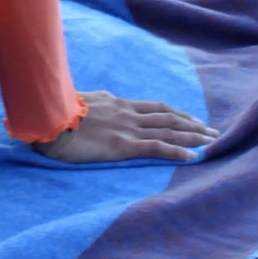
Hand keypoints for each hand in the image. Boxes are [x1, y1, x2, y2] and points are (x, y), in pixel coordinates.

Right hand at [31, 89, 217, 162]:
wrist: (47, 117)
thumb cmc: (53, 112)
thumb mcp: (77, 102)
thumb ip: (92, 104)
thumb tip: (96, 102)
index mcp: (116, 104)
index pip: (153, 108)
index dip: (175, 114)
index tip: (190, 119)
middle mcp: (127, 113)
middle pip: (168, 117)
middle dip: (192, 123)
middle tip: (211, 130)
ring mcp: (127, 128)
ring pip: (169, 130)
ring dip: (193, 135)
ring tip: (211, 140)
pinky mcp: (123, 145)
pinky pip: (157, 148)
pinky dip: (177, 151)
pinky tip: (193, 156)